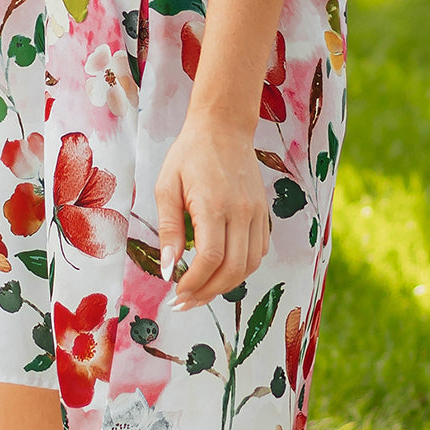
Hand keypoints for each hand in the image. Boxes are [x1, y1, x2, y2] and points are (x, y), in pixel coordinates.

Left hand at [155, 112, 269, 309]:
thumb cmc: (190, 154)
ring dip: (227, 284)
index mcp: (214, 205)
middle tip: (186, 302)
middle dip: (208, 292)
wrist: (223, 126)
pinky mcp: (263, 211)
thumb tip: (169, 269)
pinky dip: (243, 267)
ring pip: (251, 264)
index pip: (210, 259)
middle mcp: (241, 211)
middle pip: (233, 269)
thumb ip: (169, 229)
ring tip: (203, 291)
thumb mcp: (167, 186)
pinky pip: (260, 250)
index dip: (195, 284)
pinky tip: (223, 269)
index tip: (177, 293)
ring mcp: (256, 212)